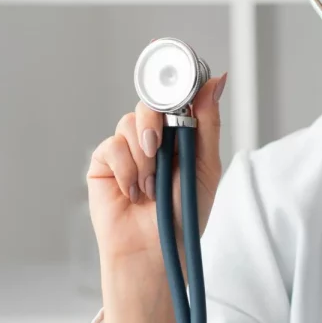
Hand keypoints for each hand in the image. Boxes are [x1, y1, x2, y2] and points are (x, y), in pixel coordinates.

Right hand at [88, 71, 226, 271]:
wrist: (156, 250)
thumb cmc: (184, 215)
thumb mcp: (205, 167)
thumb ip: (208, 123)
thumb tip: (216, 80)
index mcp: (181, 135)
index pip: (176, 98)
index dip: (175, 83)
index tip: (177, 73)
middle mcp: (154, 138)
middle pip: (150, 103)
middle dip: (156, 123)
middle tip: (159, 150)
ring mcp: (128, 149)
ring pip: (130, 123)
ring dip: (144, 157)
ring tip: (152, 187)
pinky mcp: (104, 163)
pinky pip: (112, 146)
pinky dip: (126, 169)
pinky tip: (134, 192)